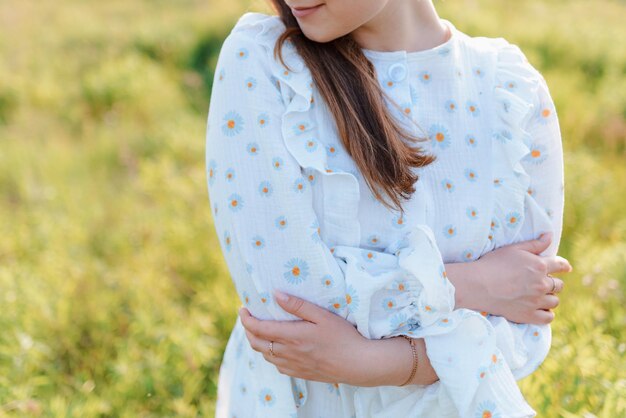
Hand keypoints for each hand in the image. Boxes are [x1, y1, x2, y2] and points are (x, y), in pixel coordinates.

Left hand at [239, 290, 370, 385]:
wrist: (358, 364)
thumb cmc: (343, 336)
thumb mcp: (322, 315)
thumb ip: (298, 305)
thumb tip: (276, 294)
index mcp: (292, 336)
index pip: (259, 328)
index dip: (246, 319)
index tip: (243, 309)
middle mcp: (288, 353)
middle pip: (257, 343)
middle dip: (248, 330)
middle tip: (249, 318)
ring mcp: (293, 365)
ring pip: (265, 355)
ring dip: (258, 342)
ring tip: (260, 330)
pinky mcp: (300, 373)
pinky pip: (277, 365)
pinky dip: (270, 355)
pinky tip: (277, 347)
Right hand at [474, 231, 572, 323]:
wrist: (478, 285)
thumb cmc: (492, 263)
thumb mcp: (514, 249)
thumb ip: (534, 244)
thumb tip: (550, 236)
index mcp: (539, 266)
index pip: (560, 266)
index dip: (563, 266)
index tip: (565, 268)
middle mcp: (541, 284)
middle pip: (558, 285)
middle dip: (553, 283)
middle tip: (542, 283)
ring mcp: (536, 301)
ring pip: (554, 302)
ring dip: (549, 298)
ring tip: (539, 296)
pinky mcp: (528, 316)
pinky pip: (548, 318)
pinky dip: (546, 314)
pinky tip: (539, 309)